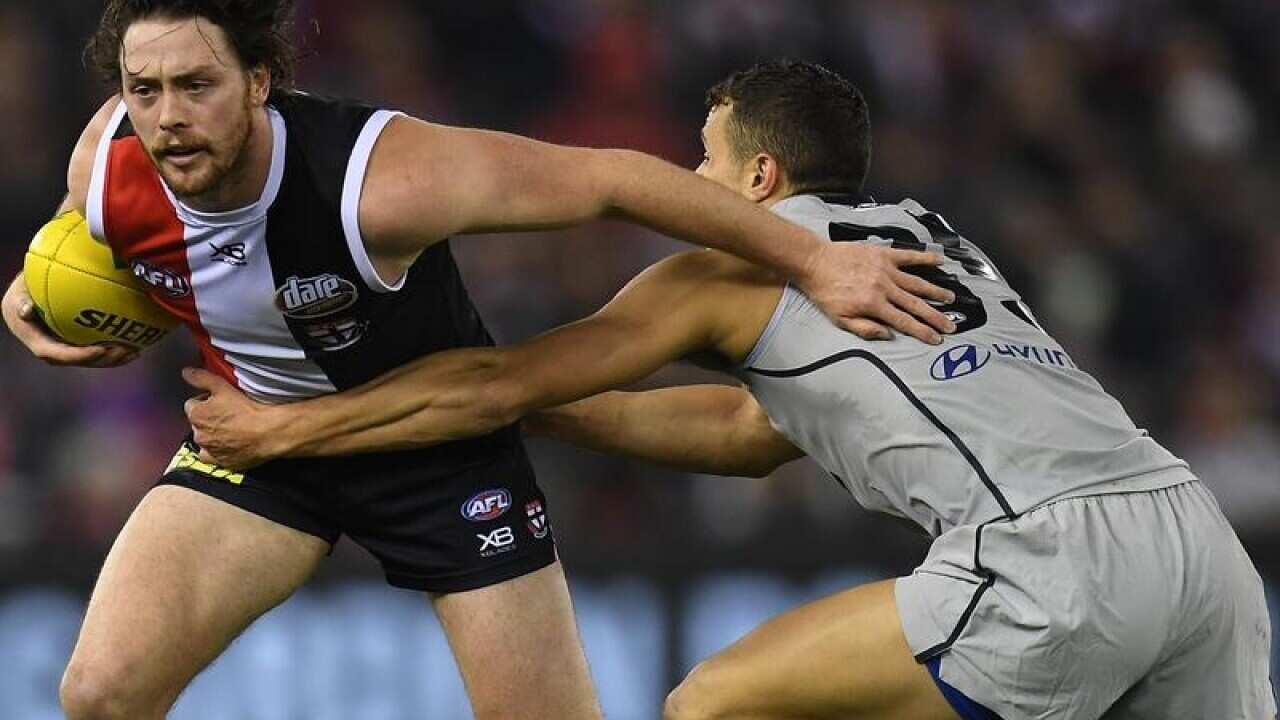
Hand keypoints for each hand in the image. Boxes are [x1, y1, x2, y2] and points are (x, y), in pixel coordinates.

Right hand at [2, 274, 136, 366]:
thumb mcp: (20, 296)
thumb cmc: (24, 294)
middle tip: (124, 350)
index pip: (59, 355)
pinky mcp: (79, 345)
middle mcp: (55, 351)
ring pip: (92, 359)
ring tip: (135, 351)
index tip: (100, 349)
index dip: (80, 356)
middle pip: (81, 361)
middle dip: (103, 360)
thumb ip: (22, 303)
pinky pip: (99, 351)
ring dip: (114, 359)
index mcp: (39, 343)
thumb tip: (25, 310)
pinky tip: (137, 345)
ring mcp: (68, 349)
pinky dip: (116, 350)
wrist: (26, 300)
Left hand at [182, 367, 289, 469]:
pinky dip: (216, 451)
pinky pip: (212, 457)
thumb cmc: (247, 409)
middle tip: (227, 413)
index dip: (205, 401)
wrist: (268, 432)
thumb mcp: (222, 386)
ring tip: (231, 429)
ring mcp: (209, 450)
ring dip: (212, 434)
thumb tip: (185, 372)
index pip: (192, 404)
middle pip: (198, 423)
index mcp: (196, 414)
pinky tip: (227, 445)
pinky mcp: (221, 462)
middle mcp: (198, 434)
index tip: (219, 401)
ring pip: (205, 440)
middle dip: (208, 418)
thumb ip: (201, 378)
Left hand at [796, 243, 955, 343]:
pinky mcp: (884, 253)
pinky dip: (925, 258)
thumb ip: (865, 329)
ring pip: (917, 282)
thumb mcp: (839, 319)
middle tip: (951, 325)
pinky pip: (909, 256)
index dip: (922, 331)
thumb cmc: (825, 293)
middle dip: (935, 316)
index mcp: (873, 305)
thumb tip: (889, 335)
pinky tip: (940, 261)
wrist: (814, 262)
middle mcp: (884, 287)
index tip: (937, 339)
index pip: (904, 322)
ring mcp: (886, 269)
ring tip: (951, 298)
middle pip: (915, 305)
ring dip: (935, 291)